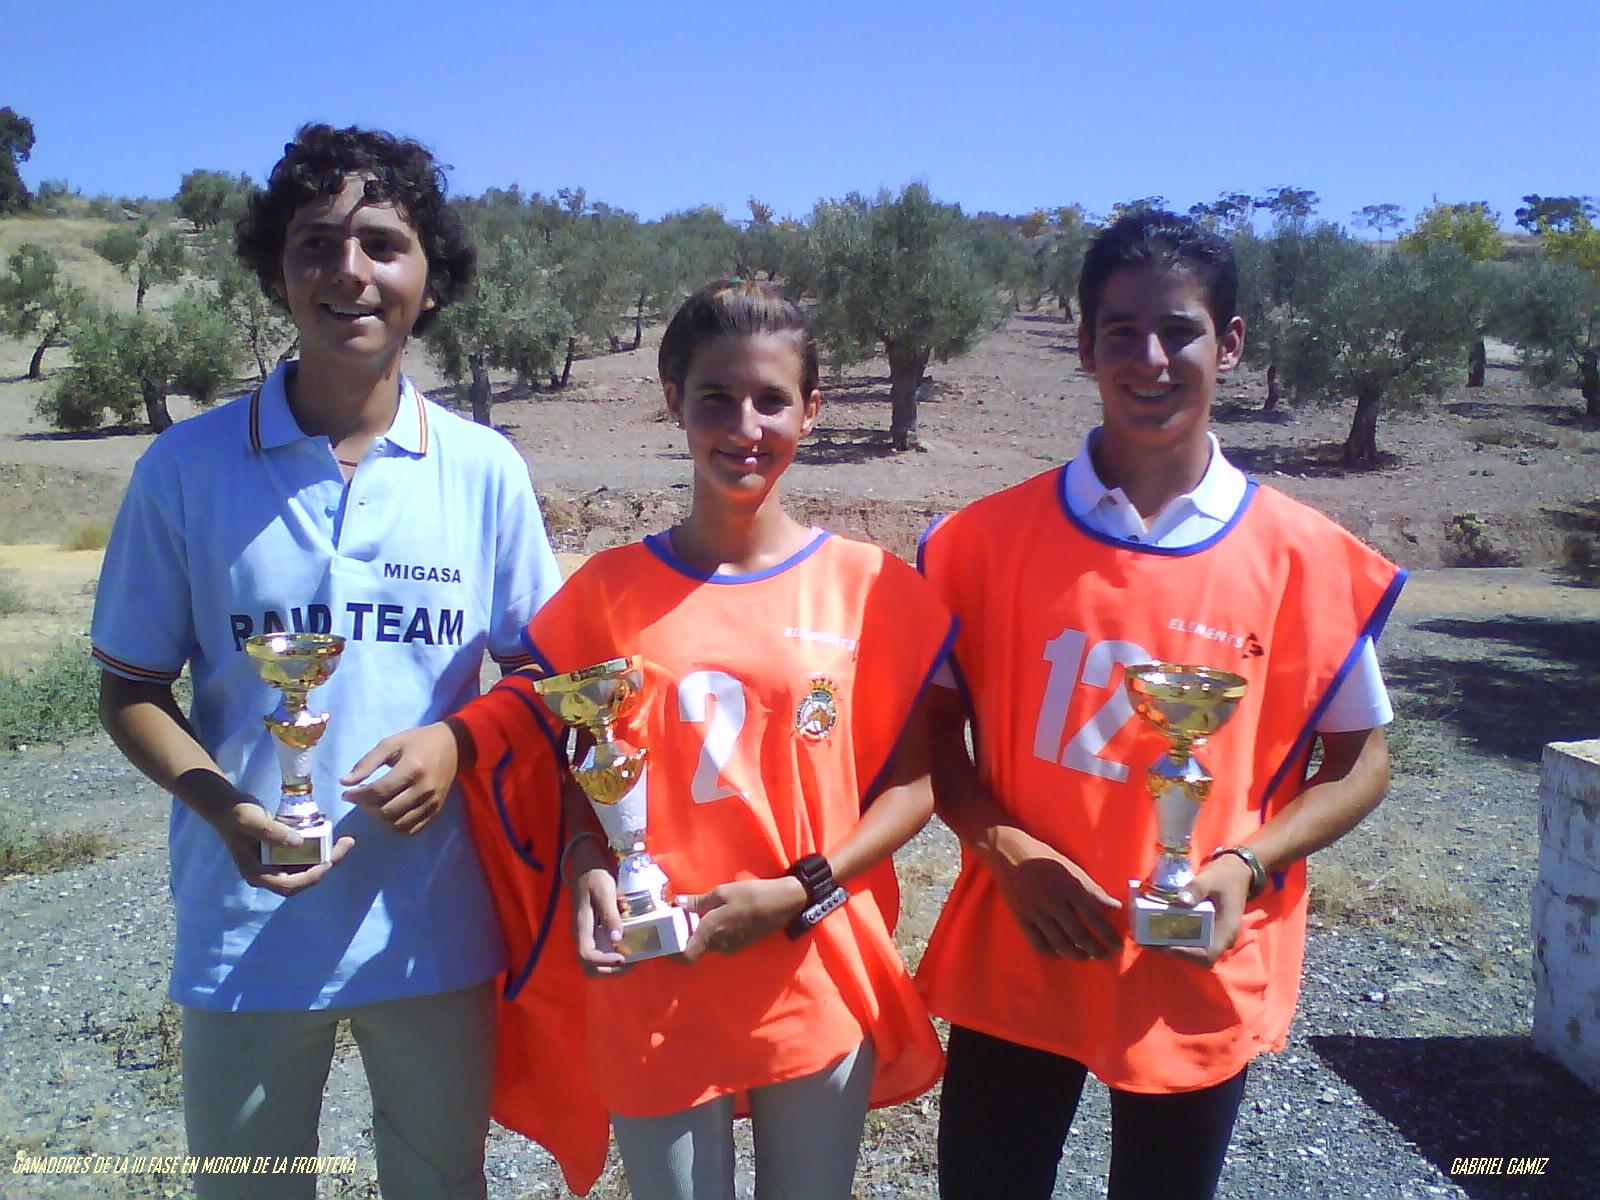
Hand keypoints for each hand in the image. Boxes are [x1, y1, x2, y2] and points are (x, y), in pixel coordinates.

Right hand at [206, 793, 353, 896]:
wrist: (226, 806)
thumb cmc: (235, 813)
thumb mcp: (250, 820)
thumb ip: (271, 832)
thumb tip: (299, 843)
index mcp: (258, 873)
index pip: (289, 885)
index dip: (311, 877)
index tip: (329, 861)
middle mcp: (268, 874)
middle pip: (303, 879)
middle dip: (327, 865)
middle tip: (347, 844)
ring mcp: (275, 864)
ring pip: (307, 869)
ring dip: (327, 857)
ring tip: (345, 841)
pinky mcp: (281, 854)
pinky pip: (305, 857)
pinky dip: (319, 849)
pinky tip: (331, 836)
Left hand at [341, 721, 458, 835]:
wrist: (453, 746)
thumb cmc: (419, 741)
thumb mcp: (392, 743)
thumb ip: (367, 762)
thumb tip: (344, 782)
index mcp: (412, 768)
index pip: (379, 791)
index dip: (358, 796)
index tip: (347, 793)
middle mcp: (424, 788)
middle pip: (387, 811)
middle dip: (366, 808)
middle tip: (361, 798)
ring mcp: (432, 802)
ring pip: (398, 824)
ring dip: (379, 819)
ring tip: (374, 806)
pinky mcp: (436, 810)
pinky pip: (412, 830)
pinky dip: (395, 827)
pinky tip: (389, 814)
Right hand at [569, 843, 628, 975]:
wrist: (588, 867)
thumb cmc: (595, 877)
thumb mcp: (605, 892)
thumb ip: (610, 915)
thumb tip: (617, 939)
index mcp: (581, 927)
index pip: (586, 955)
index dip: (604, 961)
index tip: (623, 957)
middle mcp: (582, 936)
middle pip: (588, 967)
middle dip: (609, 970)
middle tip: (630, 963)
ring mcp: (588, 935)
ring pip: (595, 964)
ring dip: (613, 966)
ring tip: (632, 958)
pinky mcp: (595, 933)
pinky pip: (602, 953)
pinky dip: (614, 957)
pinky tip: (630, 948)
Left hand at [677, 877, 807, 962]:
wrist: (783, 903)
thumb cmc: (752, 894)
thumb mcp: (722, 892)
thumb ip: (698, 901)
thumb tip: (677, 904)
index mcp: (712, 931)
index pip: (686, 955)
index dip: (672, 952)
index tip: (664, 940)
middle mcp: (719, 945)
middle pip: (694, 948)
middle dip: (684, 936)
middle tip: (677, 919)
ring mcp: (730, 947)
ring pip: (706, 945)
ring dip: (699, 933)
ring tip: (695, 914)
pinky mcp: (739, 945)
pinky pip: (718, 942)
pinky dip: (712, 933)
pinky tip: (714, 916)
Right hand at [984, 828, 1121, 958]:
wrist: (1009, 854)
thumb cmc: (1045, 859)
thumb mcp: (1072, 869)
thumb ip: (1093, 890)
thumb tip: (1114, 907)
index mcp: (1069, 886)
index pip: (1094, 916)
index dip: (1108, 934)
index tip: (1117, 945)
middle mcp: (1053, 901)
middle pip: (1079, 934)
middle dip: (1096, 949)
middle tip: (1105, 955)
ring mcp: (1036, 911)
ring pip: (1060, 942)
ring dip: (1077, 954)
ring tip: (1086, 956)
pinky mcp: (1021, 918)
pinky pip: (1038, 943)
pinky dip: (1052, 952)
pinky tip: (1061, 952)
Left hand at [1159, 853, 1253, 967]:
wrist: (1236, 871)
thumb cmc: (1226, 876)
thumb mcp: (1212, 877)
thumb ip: (1197, 888)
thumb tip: (1182, 900)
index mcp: (1227, 930)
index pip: (1207, 956)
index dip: (1186, 954)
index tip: (1165, 944)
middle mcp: (1221, 938)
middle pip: (1196, 955)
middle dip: (1172, 949)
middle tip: (1148, 939)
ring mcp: (1214, 935)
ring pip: (1191, 948)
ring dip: (1171, 944)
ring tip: (1148, 934)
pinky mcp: (1206, 929)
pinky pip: (1190, 939)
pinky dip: (1174, 935)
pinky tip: (1157, 926)